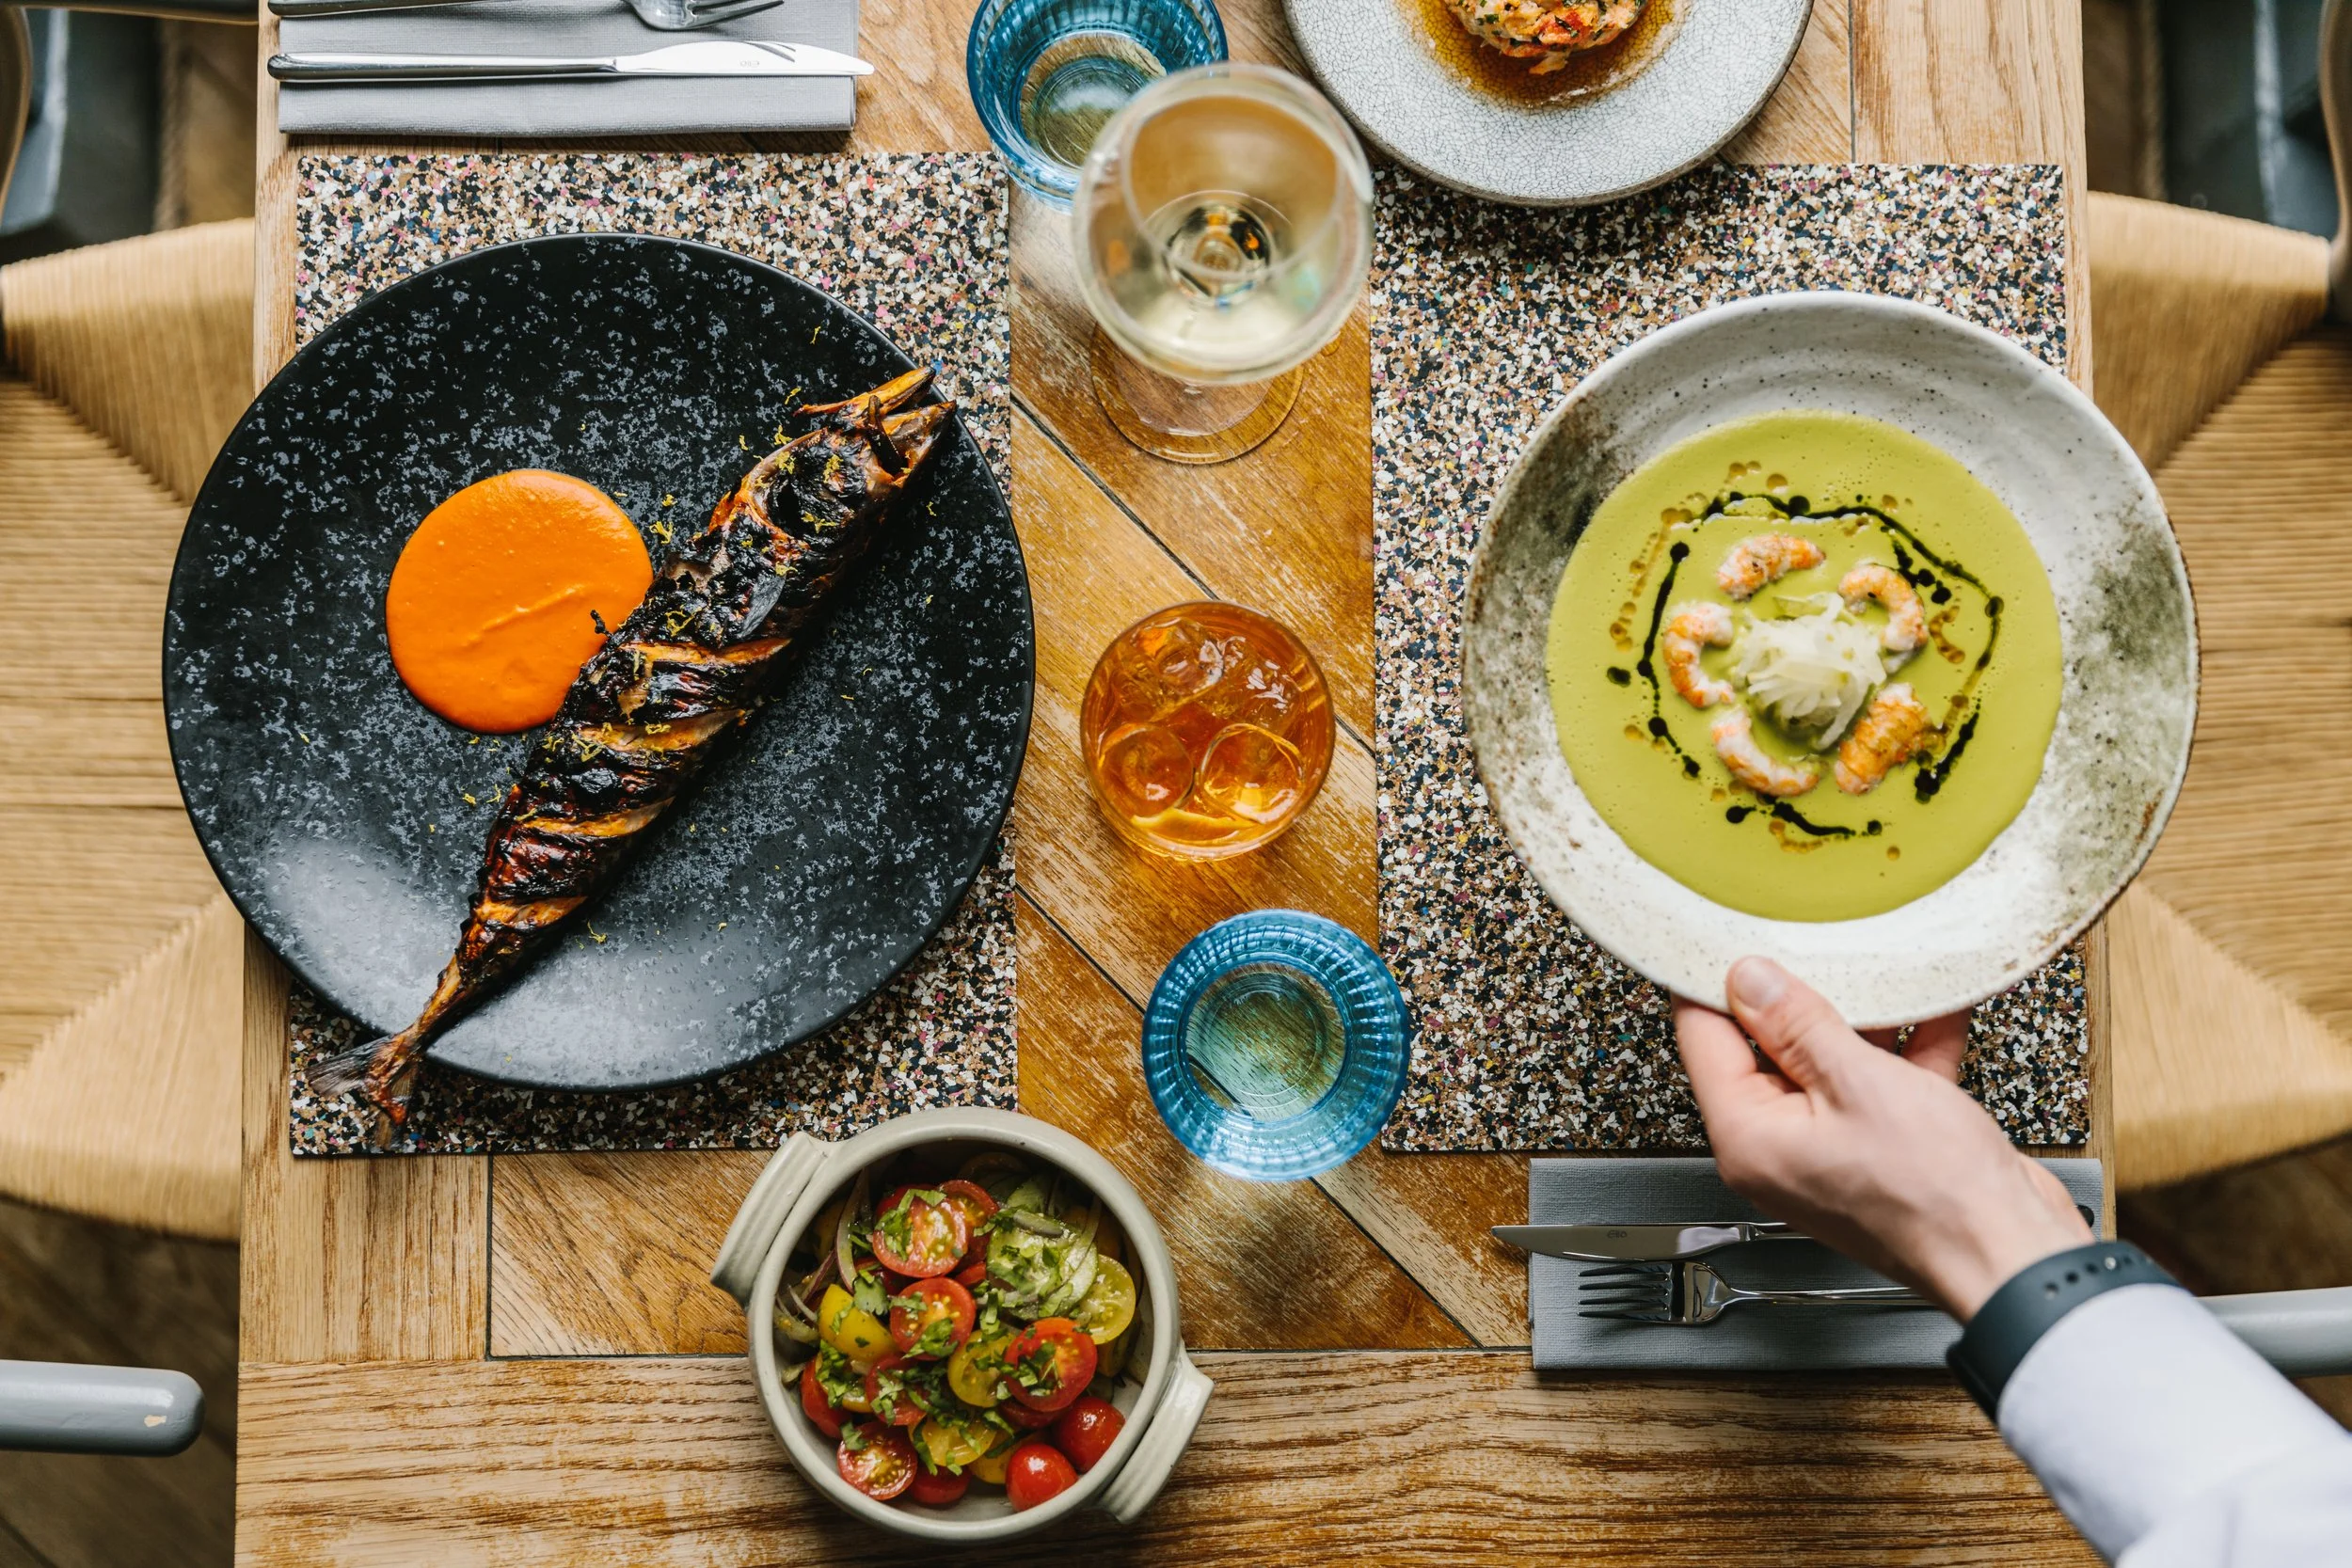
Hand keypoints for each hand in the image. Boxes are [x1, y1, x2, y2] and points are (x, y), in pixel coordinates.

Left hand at [1674, 956, 2091, 1319]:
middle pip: (1764, 1049)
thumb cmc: (1935, 1197)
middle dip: (1795, 996)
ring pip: (1827, 1063)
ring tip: (1878, 968)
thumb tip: (1749, 981)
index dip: (1713, 982)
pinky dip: (1903, 1050)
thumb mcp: (1859, 1083)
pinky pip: (1876, 1085)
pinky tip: (1933, 1009)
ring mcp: (1829, 1150)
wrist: (2014, 1257)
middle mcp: (1778, 1149)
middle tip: (1808, 939)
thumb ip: (1799, 1025)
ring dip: (1859, 1019)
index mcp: (1748, 1137)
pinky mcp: (1879, 1151)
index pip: (1703, 1039)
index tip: (1728, 936)